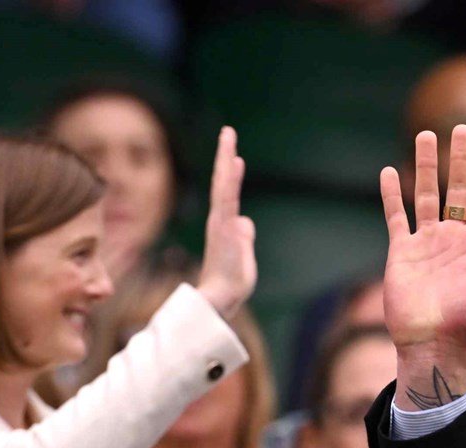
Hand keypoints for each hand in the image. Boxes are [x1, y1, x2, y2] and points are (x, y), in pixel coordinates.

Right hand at [195, 127, 256, 318]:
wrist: (221, 299)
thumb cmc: (231, 282)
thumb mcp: (243, 255)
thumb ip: (244, 237)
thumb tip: (246, 222)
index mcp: (223, 224)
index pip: (227, 192)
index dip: (229, 171)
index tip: (233, 151)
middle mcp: (219, 219)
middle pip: (222, 181)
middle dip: (225, 155)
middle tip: (228, 131)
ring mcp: (220, 222)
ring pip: (223, 185)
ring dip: (226, 159)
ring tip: (229, 137)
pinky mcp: (224, 229)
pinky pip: (227, 199)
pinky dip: (231, 180)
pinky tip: (235, 162)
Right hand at [381, 126, 465, 392]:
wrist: (435, 341)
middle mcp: (455, 237)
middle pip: (459, 188)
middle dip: (462, 158)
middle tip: (464, 127)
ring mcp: (428, 242)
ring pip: (427, 194)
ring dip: (427, 165)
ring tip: (427, 136)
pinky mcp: (403, 251)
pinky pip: (397, 216)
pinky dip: (392, 195)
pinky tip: (391, 173)